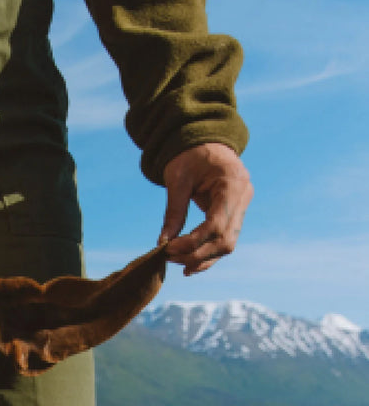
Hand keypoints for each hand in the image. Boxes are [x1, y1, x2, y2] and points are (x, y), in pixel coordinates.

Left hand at [159, 142, 252, 275]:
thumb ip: (174, 211)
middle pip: (225, 240)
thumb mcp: (178, 179)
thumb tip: (163, 242)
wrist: (205, 141)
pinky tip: (190, 263)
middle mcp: (243, 197)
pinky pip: (224, 239)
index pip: (216, 224)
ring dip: (203, 259)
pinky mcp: (235, 213)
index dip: (193, 242)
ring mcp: (242, 206)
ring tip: (178, 264)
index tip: (169, 249)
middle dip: (197, 254)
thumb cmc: (190, 155)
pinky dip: (207, 253)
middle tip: (171, 258)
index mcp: (233, 183)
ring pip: (227, 244)